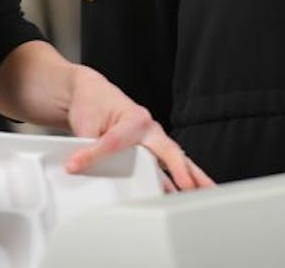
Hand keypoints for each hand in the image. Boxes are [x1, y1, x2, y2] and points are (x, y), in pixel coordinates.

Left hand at [61, 66, 214, 191]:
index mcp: (133, 118)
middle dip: (179, 170)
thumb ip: (88, 146)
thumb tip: (82, 168)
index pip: (115, 142)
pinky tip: (194, 190)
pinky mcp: (154, 146)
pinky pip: (172, 162)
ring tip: (207, 191)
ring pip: (177, 158)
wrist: (94, 94)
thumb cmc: (93, 104)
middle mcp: (149, 127)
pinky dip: (185, 175)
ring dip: (193, 175)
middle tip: (187, 186)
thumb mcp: (85, 124)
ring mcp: (154, 137)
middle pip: (168, 151)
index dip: (93, 155)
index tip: (76, 165)